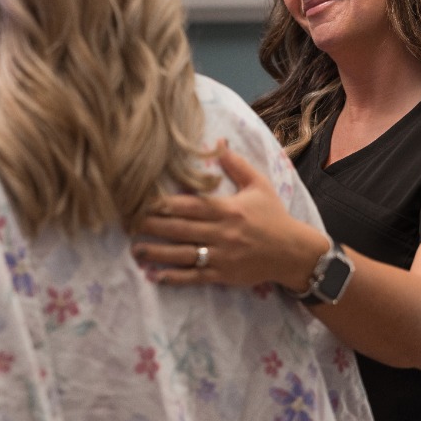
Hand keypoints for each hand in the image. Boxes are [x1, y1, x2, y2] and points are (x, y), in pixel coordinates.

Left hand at [133, 141, 324, 290]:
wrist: (293, 253)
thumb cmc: (273, 216)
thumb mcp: (258, 185)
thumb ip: (235, 165)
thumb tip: (216, 143)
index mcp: (226, 209)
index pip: (189, 205)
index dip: (163, 203)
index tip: (140, 200)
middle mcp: (221, 233)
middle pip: (180, 228)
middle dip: (152, 226)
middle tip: (127, 223)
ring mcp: (221, 256)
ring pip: (183, 254)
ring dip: (157, 252)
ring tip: (135, 249)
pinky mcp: (223, 275)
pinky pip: (195, 277)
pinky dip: (175, 277)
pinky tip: (156, 276)